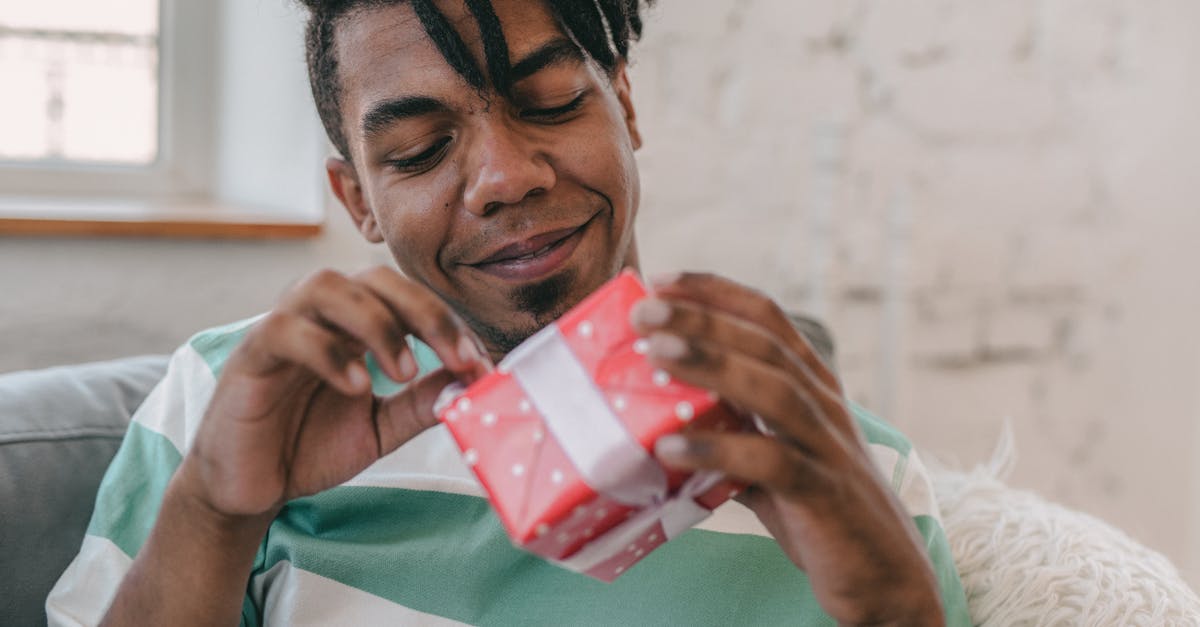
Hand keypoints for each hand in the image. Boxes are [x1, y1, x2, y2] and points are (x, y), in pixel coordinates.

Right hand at [178, 266, 491, 520]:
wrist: (250, 487)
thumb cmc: (310, 445)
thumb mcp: (381, 427)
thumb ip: (422, 403)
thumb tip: (473, 380)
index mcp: (354, 323)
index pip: (408, 297)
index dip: (449, 323)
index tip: (480, 364)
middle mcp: (320, 314)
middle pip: (375, 278)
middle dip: (425, 312)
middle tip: (457, 358)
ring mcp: (283, 327)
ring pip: (327, 286)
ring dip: (376, 322)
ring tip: (404, 372)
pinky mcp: (249, 355)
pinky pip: (286, 331)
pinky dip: (329, 353)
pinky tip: (359, 386)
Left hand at [631, 272, 942, 625]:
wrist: (886, 577)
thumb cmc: (821, 513)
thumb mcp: (772, 461)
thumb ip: (731, 435)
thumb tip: (661, 422)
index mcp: (814, 387)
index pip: (769, 318)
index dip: (717, 292)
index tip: (663, 279)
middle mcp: (825, 405)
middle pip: (765, 343)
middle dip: (703, 318)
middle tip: (643, 308)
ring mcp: (828, 446)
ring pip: (773, 389)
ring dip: (711, 365)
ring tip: (654, 354)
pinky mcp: (824, 493)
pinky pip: (772, 462)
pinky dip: (718, 451)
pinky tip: (670, 449)